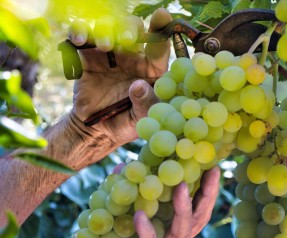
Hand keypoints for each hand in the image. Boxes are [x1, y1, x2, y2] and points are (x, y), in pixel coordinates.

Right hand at [67, 8, 171, 145]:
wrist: (97, 129)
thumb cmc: (126, 122)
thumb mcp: (141, 119)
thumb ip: (145, 104)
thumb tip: (139, 87)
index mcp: (150, 69)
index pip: (158, 46)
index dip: (161, 29)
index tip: (162, 15)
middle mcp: (131, 56)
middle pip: (133, 28)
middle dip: (130, 28)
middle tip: (127, 39)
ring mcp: (109, 54)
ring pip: (108, 27)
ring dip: (107, 30)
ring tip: (105, 46)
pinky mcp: (87, 56)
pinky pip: (82, 37)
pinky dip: (80, 32)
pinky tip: (79, 39)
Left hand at [133, 166, 220, 237]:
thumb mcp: (130, 219)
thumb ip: (129, 195)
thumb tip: (121, 166)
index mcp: (176, 232)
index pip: (198, 210)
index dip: (207, 191)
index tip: (213, 168)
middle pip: (198, 218)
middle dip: (207, 194)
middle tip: (212, 171)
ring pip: (181, 232)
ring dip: (183, 209)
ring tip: (181, 187)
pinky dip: (146, 233)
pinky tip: (139, 216)